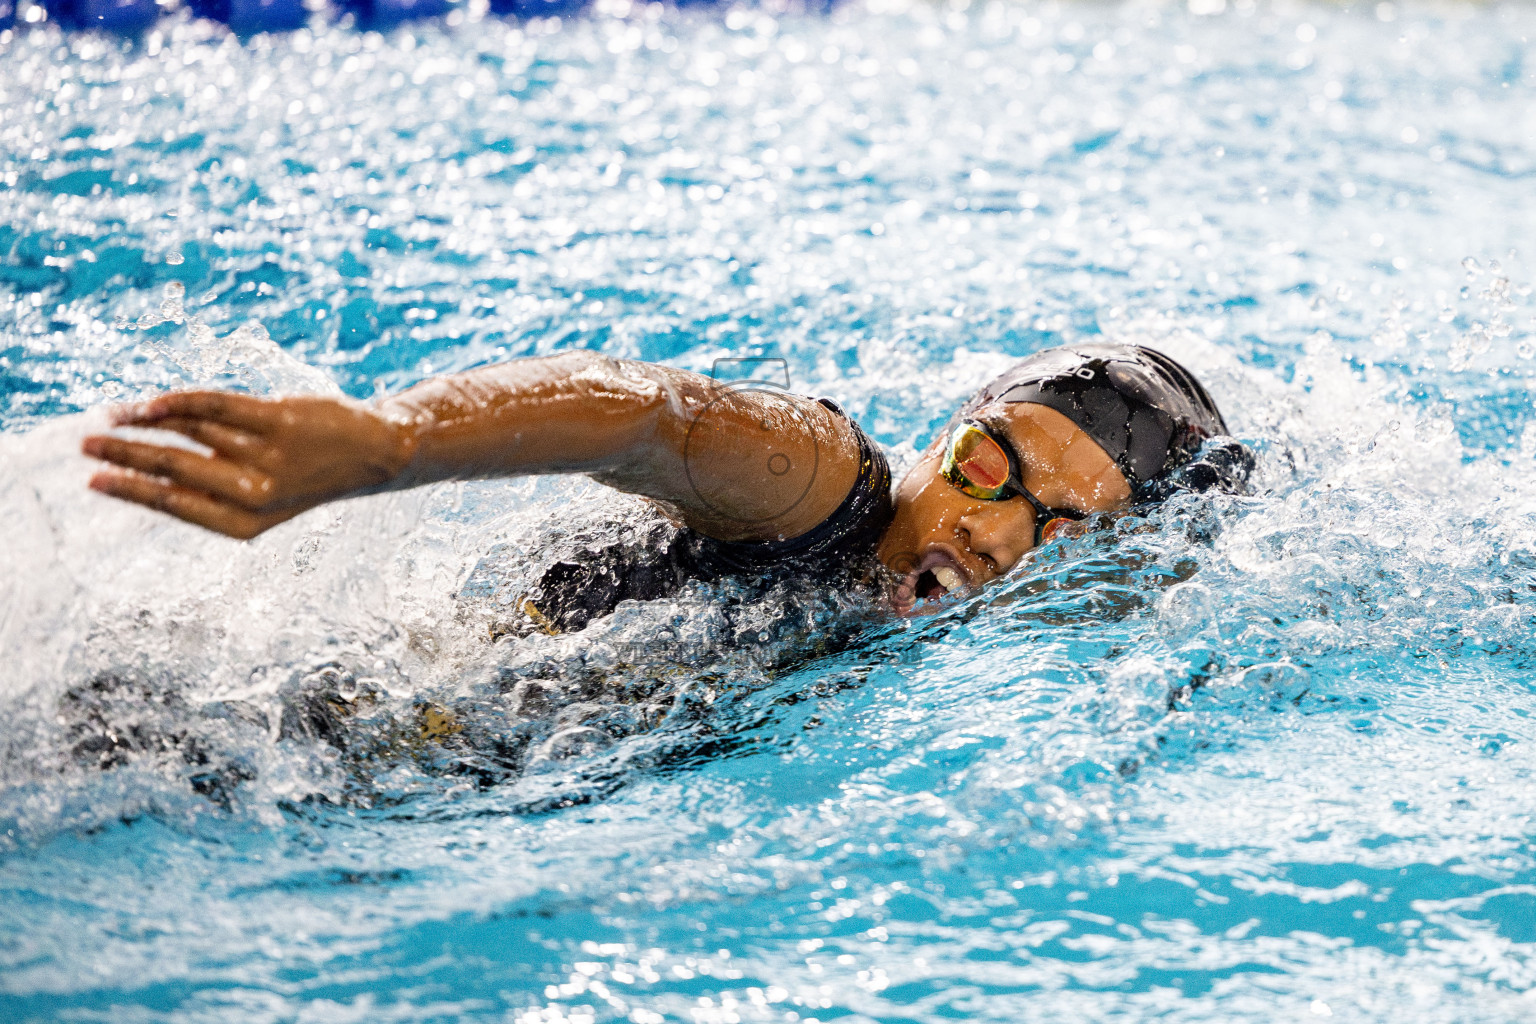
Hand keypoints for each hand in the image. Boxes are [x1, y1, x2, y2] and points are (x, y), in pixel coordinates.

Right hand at [82, 391, 415, 538]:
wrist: (372, 454)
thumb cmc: (301, 475)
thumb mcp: (258, 497)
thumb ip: (207, 486)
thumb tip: (140, 465)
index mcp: (245, 523)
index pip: (174, 505)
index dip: (131, 491)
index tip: (93, 480)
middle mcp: (256, 494)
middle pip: (172, 469)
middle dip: (123, 454)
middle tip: (85, 443)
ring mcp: (269, 455)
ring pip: (190, 430)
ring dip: (144, 420)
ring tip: (114, 415)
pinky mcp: (280, 420)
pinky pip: (215, 404)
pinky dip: (178, 401)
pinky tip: (152, 403)